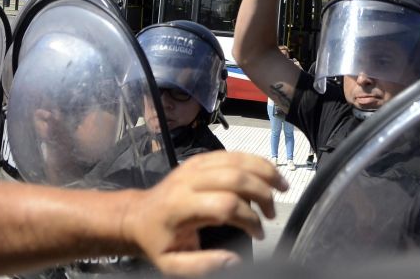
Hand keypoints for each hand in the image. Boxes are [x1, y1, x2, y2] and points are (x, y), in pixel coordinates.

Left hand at [121, 151, 287, 276]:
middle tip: (272, 214)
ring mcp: (195, 165)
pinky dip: (254, 162)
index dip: (249, 220)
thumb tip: (234, 261)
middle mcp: (189, 180)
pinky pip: (233, 153)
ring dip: (264, 171)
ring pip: (237, 159)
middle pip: (236, 177)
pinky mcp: (200, 159)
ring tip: (282, 188)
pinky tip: (268, 174)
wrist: (137, 214)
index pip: (226, 204)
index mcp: (181, 206)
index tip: (258, 234)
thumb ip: (203, 265)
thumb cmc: (156, 241)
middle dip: (262, 194)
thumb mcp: (171, 264)